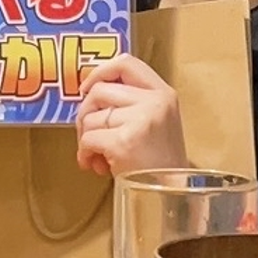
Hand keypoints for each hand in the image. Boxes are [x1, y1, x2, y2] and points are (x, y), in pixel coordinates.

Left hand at [75, 53, 187, 176]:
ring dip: (85, 138)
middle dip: (85, 113)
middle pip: (100, 90)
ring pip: (90, 117)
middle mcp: (154, 102)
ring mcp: (140, 121)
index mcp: (163, 93)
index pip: (126, 63)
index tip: (87, 87)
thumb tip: (89, 91)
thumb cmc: (159, 163)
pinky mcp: (124, 141)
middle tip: (89, 134)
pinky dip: (85, 154)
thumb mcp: (157, 121)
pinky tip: (96, 165)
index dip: (100, 71)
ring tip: (99, 155)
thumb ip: (131, 102)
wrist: (172, 195)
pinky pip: (88, 139)